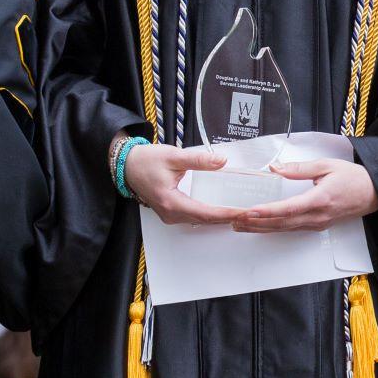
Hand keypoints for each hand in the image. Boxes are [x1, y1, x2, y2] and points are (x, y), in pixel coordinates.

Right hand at [120, 141, 243, 226]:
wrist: (126, 165)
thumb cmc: (146, 160)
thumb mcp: (173, 156)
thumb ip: (199, 160)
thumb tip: (222, 161)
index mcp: (171, 202)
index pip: (206, 213)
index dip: (227, 214)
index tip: (244, 213)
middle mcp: (171, 213)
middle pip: (205, 220)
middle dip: (229, 218)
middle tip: (251, 214)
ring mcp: (170, 215)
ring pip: (200, 221)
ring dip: (220, 218)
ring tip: (241, 213)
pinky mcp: (170, 212)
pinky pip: (194, 217)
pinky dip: (210, 215)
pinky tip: (222, 210)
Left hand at [230, 157, 377, 231]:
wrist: (373, 193)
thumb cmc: (352, 177)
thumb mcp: (326, 166)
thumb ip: (299, 169)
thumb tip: (276, 168)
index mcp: (319, 200)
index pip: (288, 209)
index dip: (267, 211)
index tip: (249, 211)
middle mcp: (317, 216)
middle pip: (281, 223)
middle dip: (256, 223)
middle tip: (234, 220)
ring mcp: (317, 224)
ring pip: (284, 229)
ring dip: (261, 228)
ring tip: (240, 225)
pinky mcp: (317, 226)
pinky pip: (291, 229)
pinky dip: (273, 228)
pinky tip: (261, 227)